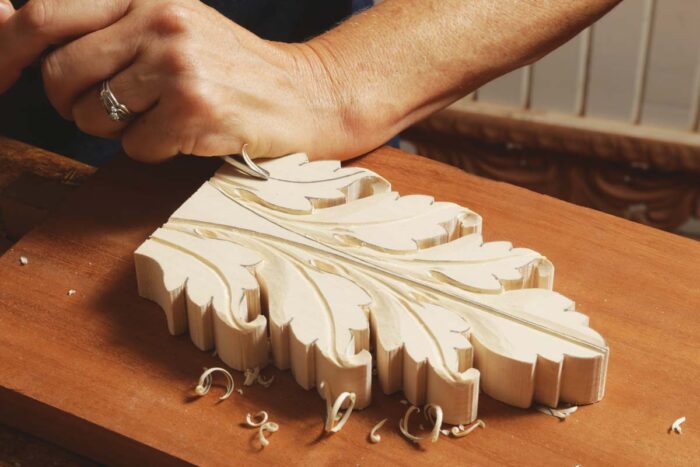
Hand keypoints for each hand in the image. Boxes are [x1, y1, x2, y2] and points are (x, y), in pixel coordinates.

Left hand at [2, 0, 350, 160]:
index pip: (46, 14)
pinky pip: (134, 147)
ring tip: (157, 117)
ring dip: (115, 129)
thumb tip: (12, 23)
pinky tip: (184, 133)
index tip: (2, 75)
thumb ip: (107, 24)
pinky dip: (151, 150)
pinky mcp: (194, 112)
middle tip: (98, 108)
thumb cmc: (231, 65)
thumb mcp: (171, 23)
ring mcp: (178, 67)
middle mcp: (160, 21)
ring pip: (94, 115)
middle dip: (69, 102)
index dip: (9, 49)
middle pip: (61, 73)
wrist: (301, 95)